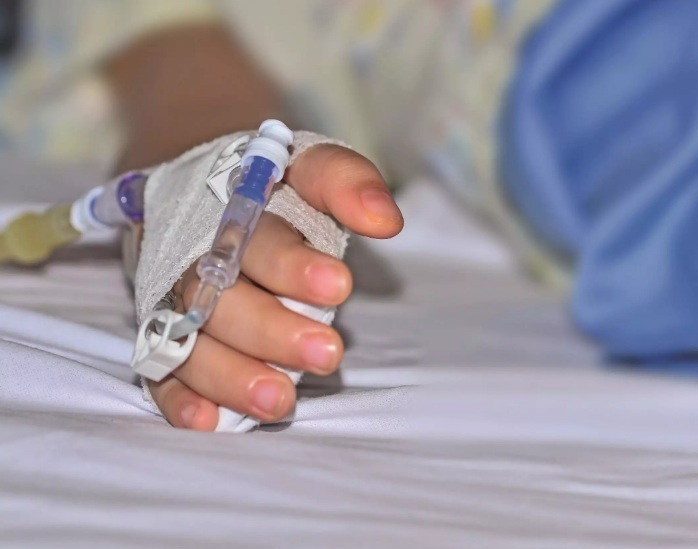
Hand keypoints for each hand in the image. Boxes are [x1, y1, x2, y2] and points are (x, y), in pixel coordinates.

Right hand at [147, 145, 403, 429]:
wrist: (200, 186)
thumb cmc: (271, 185)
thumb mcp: (310, 165)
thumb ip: (346, 182)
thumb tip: (386, 219)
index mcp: (229, 208)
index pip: (256, 236)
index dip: (292, 264)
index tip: (337, 285)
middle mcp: (193, 256)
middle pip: (220, 297)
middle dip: (271, 330)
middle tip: (326, 353)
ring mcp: (172, 298)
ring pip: (189, 341)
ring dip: (229, 375)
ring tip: (279, 400)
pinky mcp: (161, 336)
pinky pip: (159, 371)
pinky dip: (178, 398)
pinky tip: (207, 422)